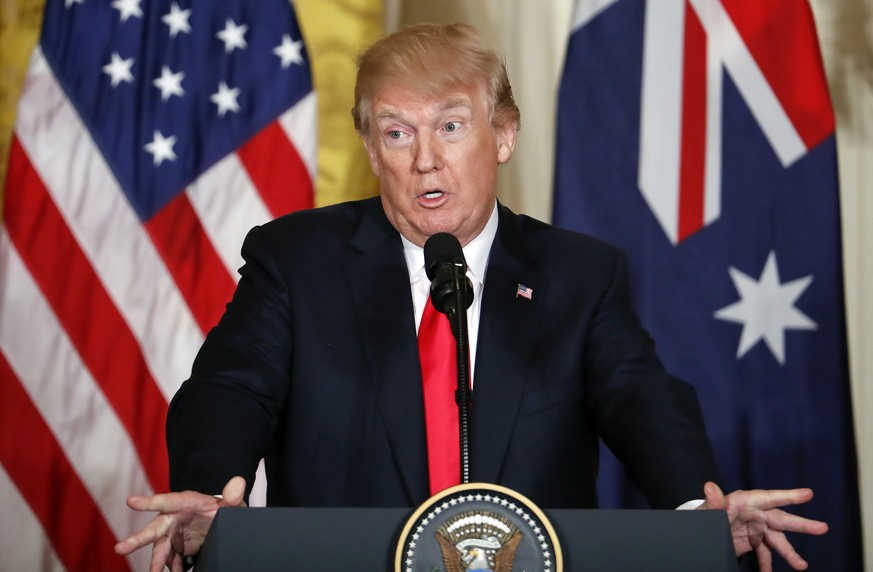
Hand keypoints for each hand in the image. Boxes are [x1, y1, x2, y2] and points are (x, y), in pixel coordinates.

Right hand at [114, 476, 246, 571]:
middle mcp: (173, 518)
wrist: (222, 521)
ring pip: (160, 550)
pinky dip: (172, 570)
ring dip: (156, 563)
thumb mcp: (231, 503)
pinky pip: (172, 561)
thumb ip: (233, 495)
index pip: (165, 500)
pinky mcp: (177, 549)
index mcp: (184, 502)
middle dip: (137, 540)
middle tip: (120, 548)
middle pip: (154, 530)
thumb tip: (239, 482)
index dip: (148, 502)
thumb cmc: (223, 508)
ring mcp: (173, 535)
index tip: (131, 501)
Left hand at [698, 481, 827, 571]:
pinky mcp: (753, 540)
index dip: (788, 496)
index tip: (808, 494)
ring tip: (801, 566)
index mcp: (744, 501)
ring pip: (777, 540)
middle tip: (822, 528)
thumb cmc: (705, 515)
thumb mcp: (708, 511)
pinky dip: (767, 564)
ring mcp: (756, 527)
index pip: (768, 498)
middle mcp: (754, 513)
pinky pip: (764, 553)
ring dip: (789, 553)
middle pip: (779, 519)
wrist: (701, 531)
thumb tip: (709, 486)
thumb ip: (712, 502)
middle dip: (800, 525)